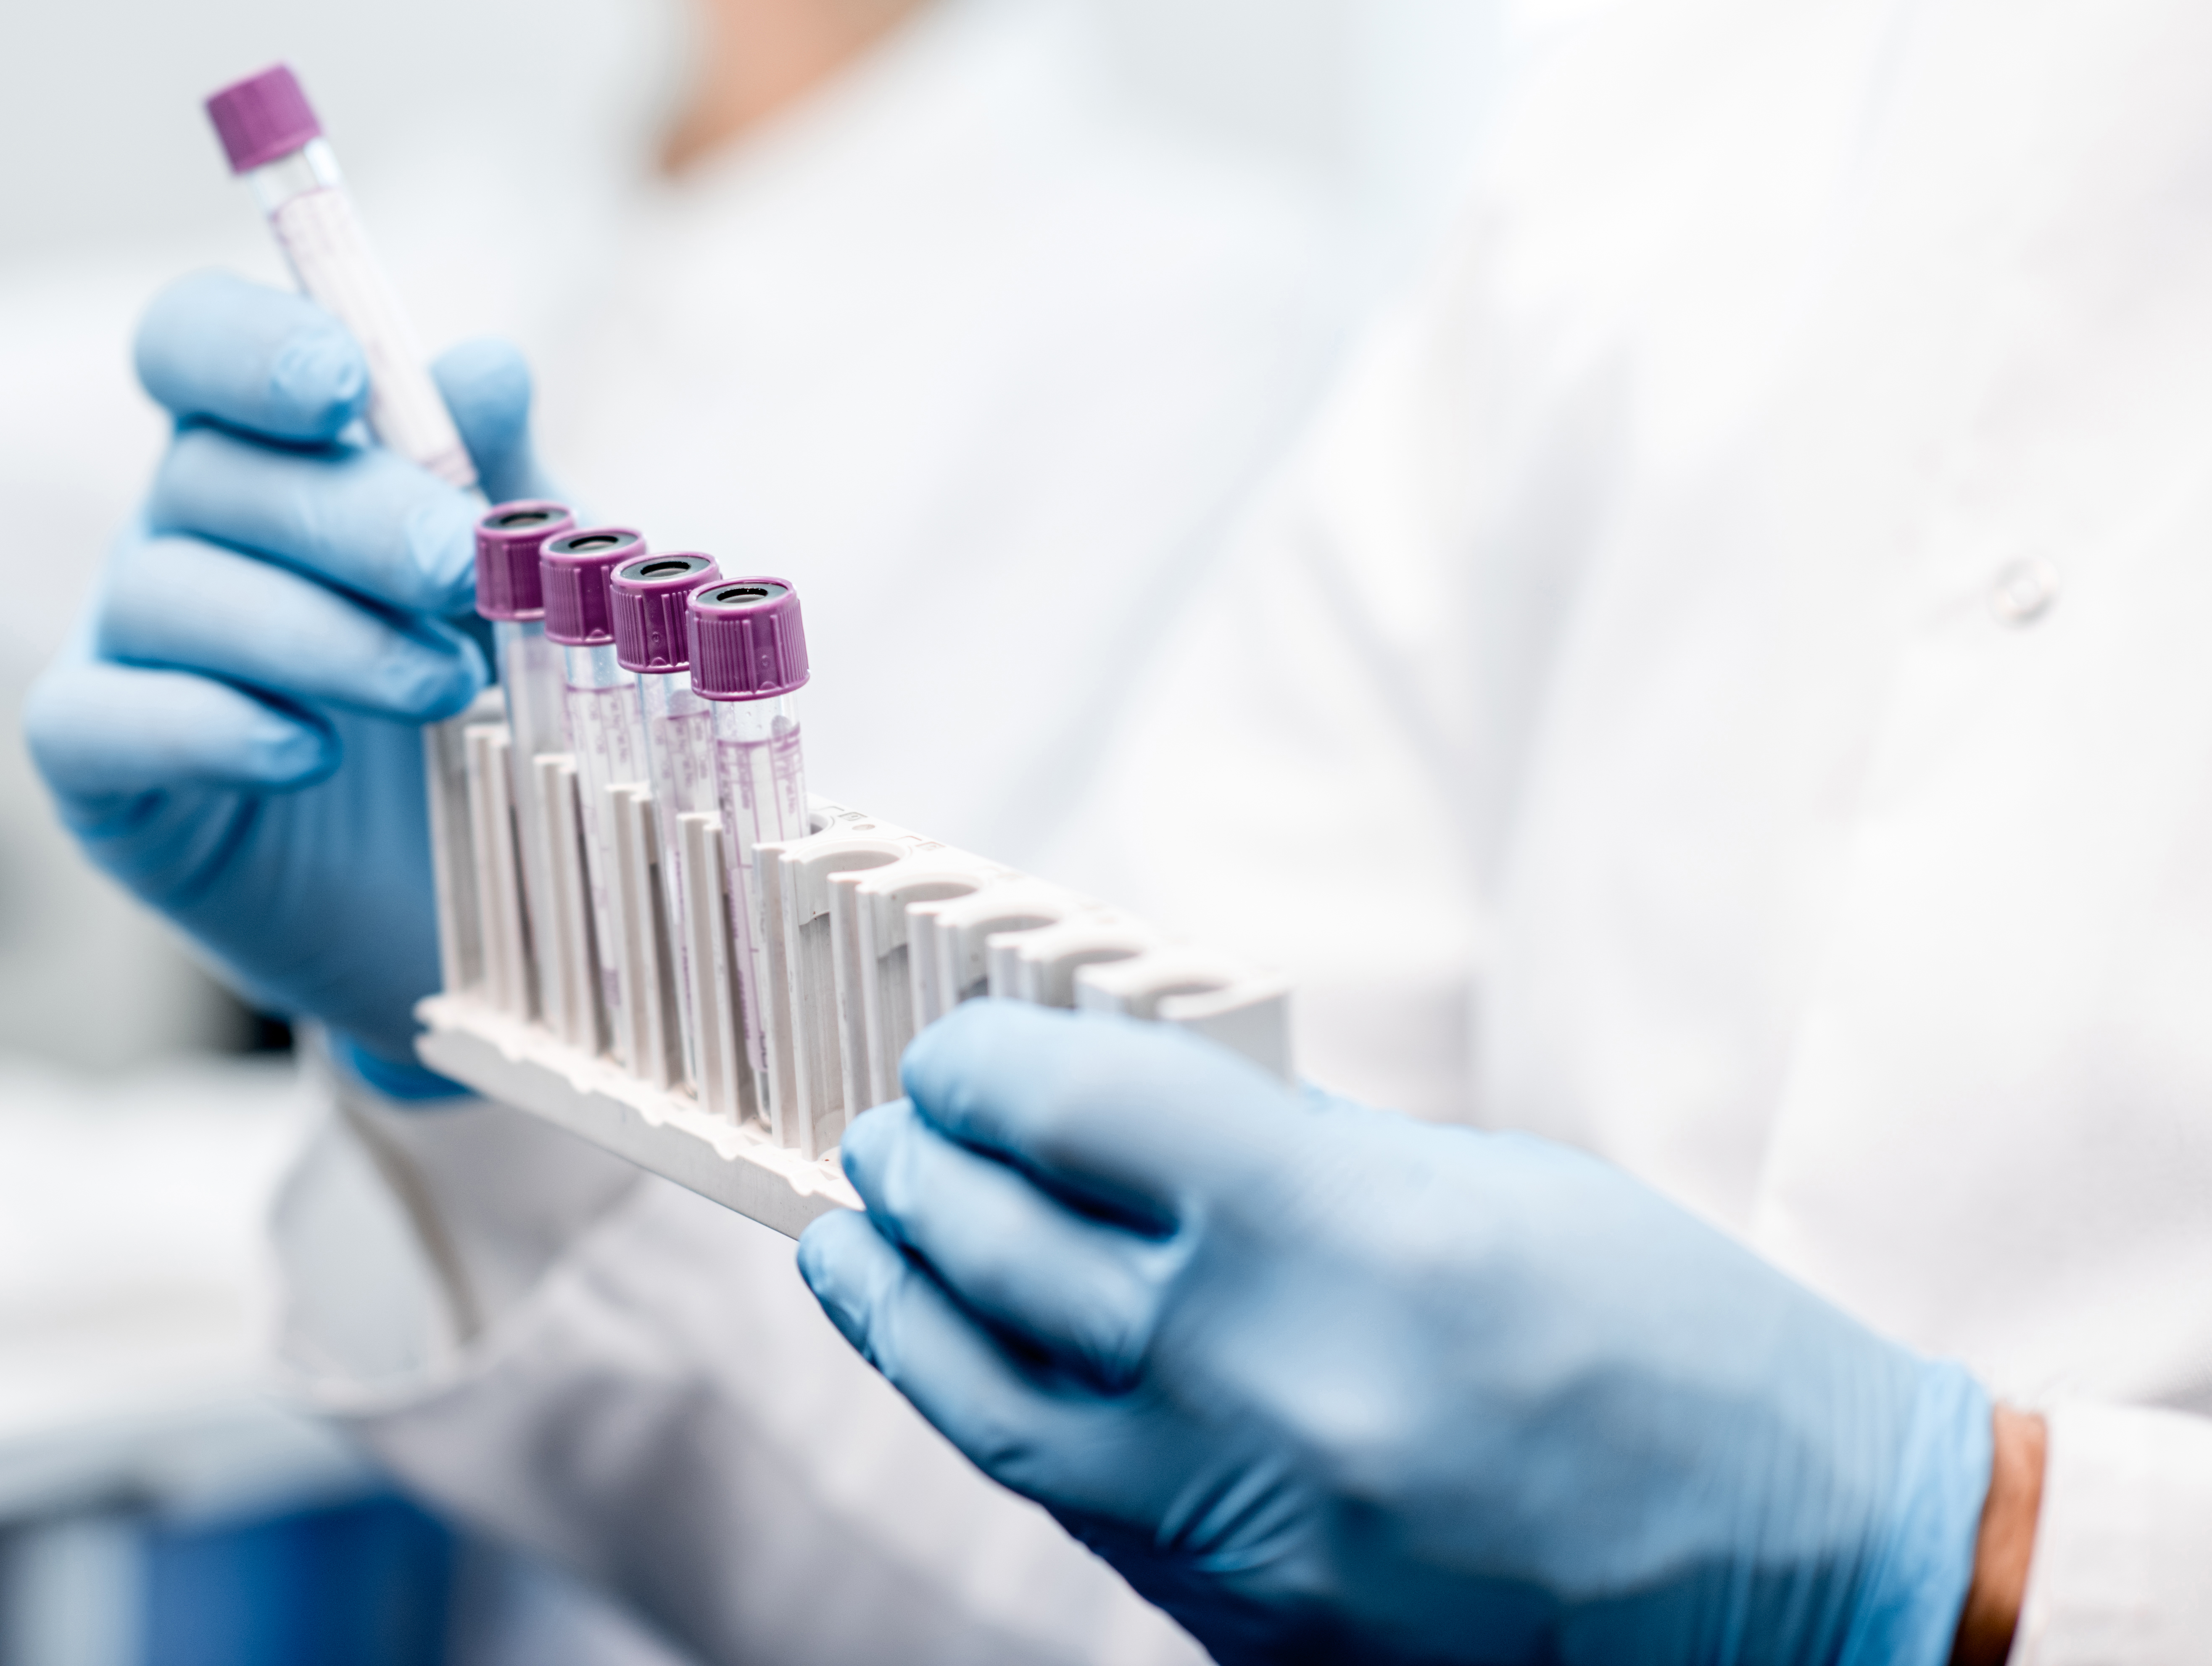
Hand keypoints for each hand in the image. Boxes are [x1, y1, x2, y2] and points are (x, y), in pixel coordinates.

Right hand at [25, 272, 544, 1068]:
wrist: (473, 893)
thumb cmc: (489, 699)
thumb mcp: (519, 582)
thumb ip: (501, 476)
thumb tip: (484, 363)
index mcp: (263, 446)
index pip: (194, 338)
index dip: (248, 345)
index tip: (343, 385)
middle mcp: (175, 527)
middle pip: (207, 469)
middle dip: (343, 514)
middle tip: (456, 570)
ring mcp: (122, 644)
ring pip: (166, 593)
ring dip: (313, 632)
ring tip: (444, 687)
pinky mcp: (98, 771)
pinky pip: (101, 721)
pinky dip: (206, 728)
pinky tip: (308, 753)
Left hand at [799, 1002, 1995, 1665]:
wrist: (1802, 1572)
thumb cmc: (1668, 1349)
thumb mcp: (1482, 1188)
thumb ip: (1288, 1150)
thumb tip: (1121, 1106)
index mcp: (1341, 1235)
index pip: (1073, 1113)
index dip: (982, 1065)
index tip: (951, 1051)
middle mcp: (1271, 1381)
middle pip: (1002, 1252)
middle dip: (919, 1174)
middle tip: (886, 1136)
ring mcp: (1251, 1527)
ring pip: (987, 1402)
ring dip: (899, 1307)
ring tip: (857, 1239)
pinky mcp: (1249, 1628)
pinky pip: (1077, 1506)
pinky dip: (995, 1416)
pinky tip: (960, 1360)